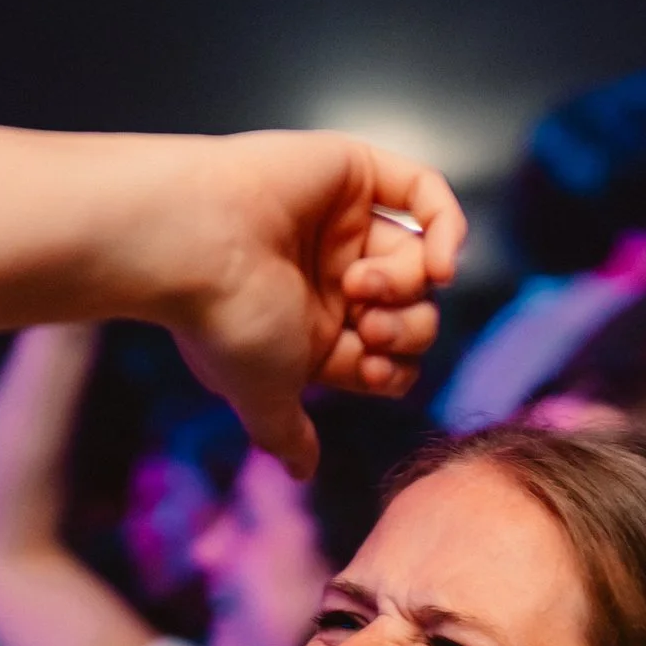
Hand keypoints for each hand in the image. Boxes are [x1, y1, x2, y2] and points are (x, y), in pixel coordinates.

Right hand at [144, 134, 463, 478]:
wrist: (197, 244)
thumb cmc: (225, 319)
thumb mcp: (264, 394)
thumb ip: (287, 433)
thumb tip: (302, 472)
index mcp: (312, 327)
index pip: (387, 358)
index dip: (392, 368)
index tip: (369, 369)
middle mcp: (330, 275)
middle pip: (413, 314)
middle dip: (405, 329)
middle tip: (366, 325)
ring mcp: (344, 223)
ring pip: (422, 261)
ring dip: (408, 285)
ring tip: (361, 283)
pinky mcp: (354, 173)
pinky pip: (427, 195)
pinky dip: (448, 229)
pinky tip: (440, 262)